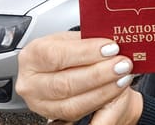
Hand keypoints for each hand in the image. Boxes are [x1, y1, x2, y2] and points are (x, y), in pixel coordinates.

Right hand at [16, 31, 136, 121]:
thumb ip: (87, 39)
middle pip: (65, 83)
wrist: (57, 68)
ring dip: (103, 90)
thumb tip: (112, 38)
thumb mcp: (70, 38)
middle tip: (122, 64)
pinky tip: (116, 89)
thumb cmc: (63, 51)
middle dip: (99, 74)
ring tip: (123, 77)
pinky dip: (100, 101)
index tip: (111, 47)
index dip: (86, 53)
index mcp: (33, 55)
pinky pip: (78, 113)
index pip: (57, 55)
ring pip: (72, 103)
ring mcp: (40, 103)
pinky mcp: (52, 116)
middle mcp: (31, 83)